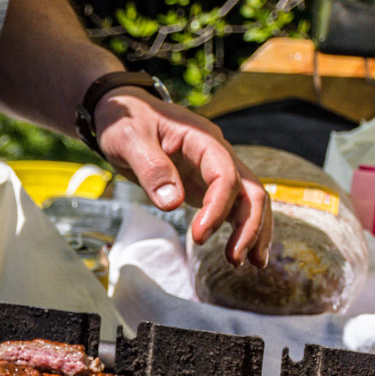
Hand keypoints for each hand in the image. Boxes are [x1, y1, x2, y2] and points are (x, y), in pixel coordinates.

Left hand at [94, 89, 272, 266]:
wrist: (121, 111)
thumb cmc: (124, 120)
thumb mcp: (129, 139)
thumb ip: (151, 168)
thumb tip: (172, 203)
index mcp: (202, 139)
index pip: (224, 175)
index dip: (217, 208)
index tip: (198, 237)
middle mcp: (216, 154)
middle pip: (250, 189)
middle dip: (249, 225)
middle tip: (236, 260)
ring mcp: (213, 170)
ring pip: (249, 199)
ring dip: (253, 231)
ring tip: (250, 264)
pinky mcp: (205, 184)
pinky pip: (233, 206)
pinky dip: (240, 228)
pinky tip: (240, 253)